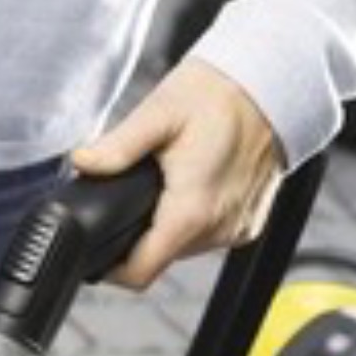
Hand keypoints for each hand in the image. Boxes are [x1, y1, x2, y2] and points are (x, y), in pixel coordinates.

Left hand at [72, 57, 285, 289]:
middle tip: (131, 192)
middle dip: (139, 232)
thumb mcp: (158, 113)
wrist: (273, 84)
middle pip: (160, 257)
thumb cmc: (220, 93)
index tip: (98, 248)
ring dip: (167, 224)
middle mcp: (218, 228)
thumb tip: (83, 164)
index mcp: (191, 210)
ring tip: (166, 182)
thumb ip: (116, 148)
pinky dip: (194, 218)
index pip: (140, 272)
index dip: (111, 268)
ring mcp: (237, 229)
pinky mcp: (249, 223)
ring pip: (184, 247)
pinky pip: (210, 235)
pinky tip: (193, 183)